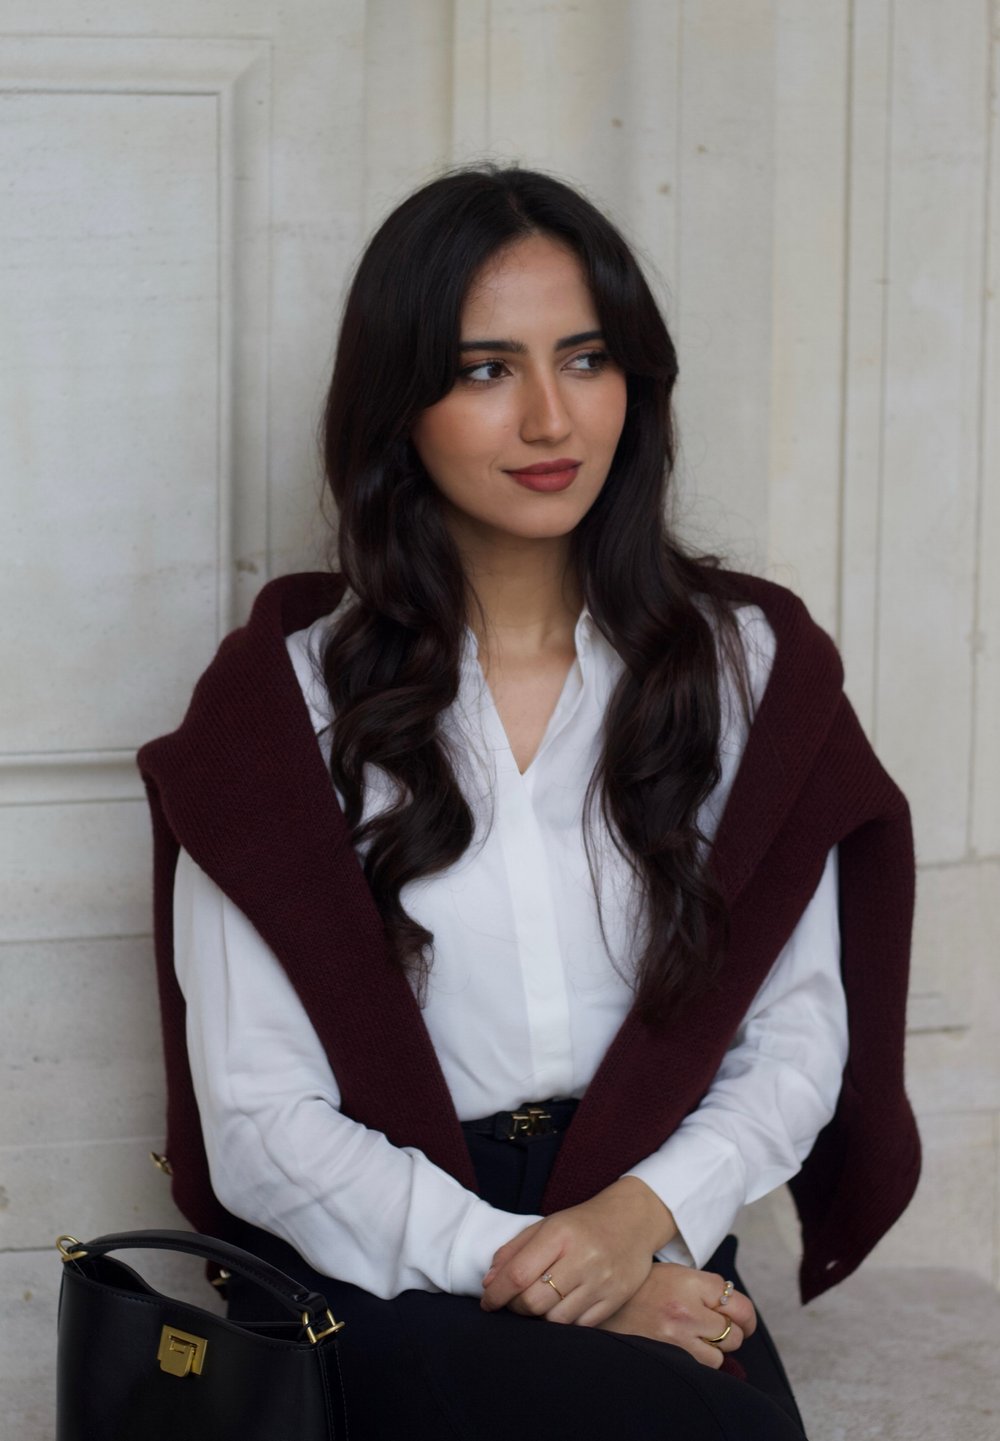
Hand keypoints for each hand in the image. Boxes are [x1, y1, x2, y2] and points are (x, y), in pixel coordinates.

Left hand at [479, 1177, 675, 1327]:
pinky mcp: (615, 1299)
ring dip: (539, 1317)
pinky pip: (580, 1326)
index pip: (518, 1274)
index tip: (487, 1301)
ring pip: (555, 1319)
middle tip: (514, 1301)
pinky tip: (562, 1307)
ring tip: (539, 1303)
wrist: (632, 1221)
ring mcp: (601, 1281)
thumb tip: (489, 1283)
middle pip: (533, 1301)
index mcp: (560, 1234)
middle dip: (515, 1307)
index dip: (496, 1294)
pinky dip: (564, 1322)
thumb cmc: (582, 1224)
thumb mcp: (547, 1226)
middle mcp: (582, 1258)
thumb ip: (514, 1251)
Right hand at [598, 1263, 756, 1367]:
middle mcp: (686, 1310)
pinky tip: (685, 1346)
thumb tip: (735, 1309)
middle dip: (729, 1331)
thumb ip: (707, 1288)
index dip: (745, 1316)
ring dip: (714, 1349)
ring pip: (720, 1356)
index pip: (738, 1304)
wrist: (607, 1306)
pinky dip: (699, 1360)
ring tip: (696, 1336)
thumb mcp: (676, 1273)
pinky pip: (701, 1366)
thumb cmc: (644, 1288)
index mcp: (690, 1283)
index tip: (743, 1320)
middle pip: (733, 1332)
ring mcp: (677, 1338)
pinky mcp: (669, 1357)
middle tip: (717, 1326)